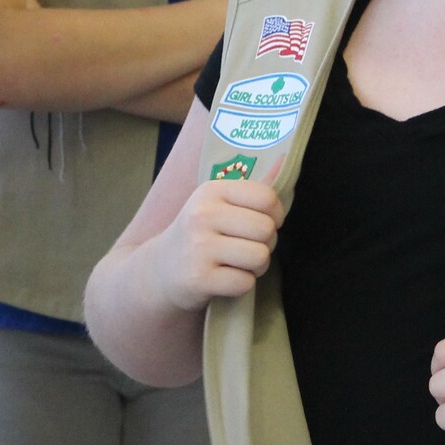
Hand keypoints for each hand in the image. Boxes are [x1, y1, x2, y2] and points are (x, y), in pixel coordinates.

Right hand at [144, 158, 284, 311]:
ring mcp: (199, 248)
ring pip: (260, 257)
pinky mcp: (199, 279)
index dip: (275, 215)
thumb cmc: (199, 234)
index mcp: (211, 191)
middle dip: (266, 243)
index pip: (266, 197)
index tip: (261, 223)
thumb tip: (283, 160)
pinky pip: (245, 282)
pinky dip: (242, 285)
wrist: (160, 270)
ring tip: (238, 263)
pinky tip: (225, 278)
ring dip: (256, 266)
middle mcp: (203, 215)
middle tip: (248, 247)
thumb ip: (250, 188)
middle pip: (266, 229)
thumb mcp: (216, 204)